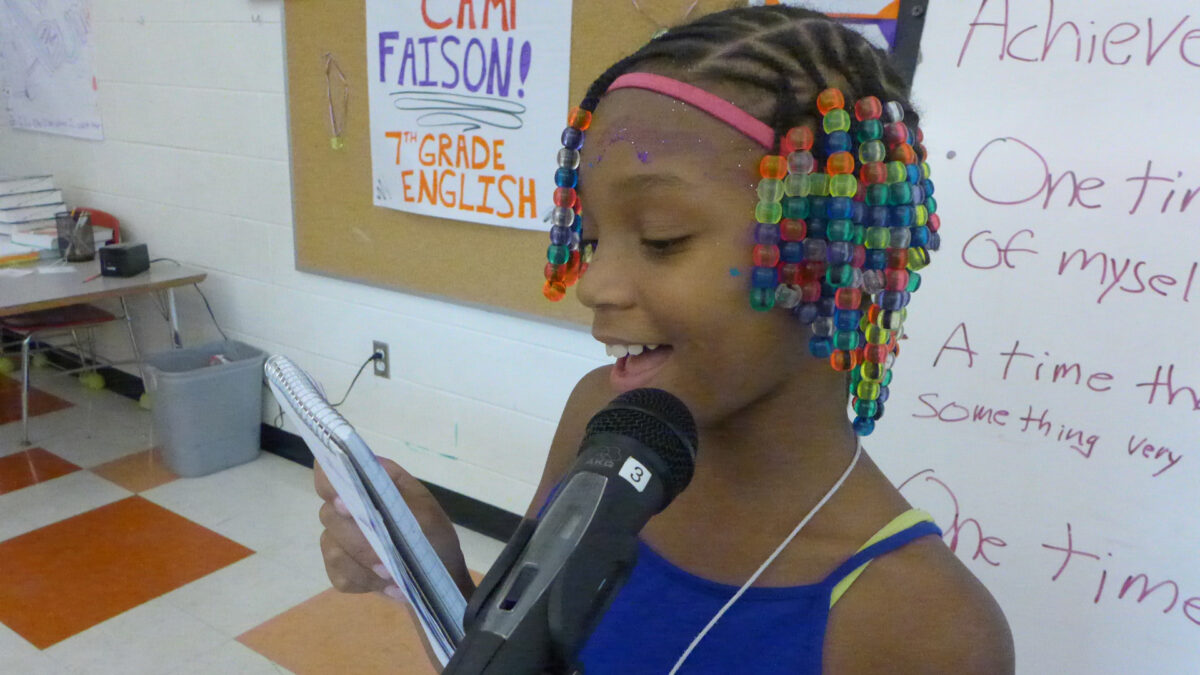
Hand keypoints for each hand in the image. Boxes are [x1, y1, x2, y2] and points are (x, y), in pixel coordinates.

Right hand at [315, 457, 474, 598]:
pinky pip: (339, 576)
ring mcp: (340, 538)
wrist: (440, 580)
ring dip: (364, 565)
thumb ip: (392, 500)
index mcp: (369, 484)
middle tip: (386, 558)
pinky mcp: (341, 569)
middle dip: (359, 540)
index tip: (344, 502)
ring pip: (332, 549)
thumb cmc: (434, 538)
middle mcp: (348, 506)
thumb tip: (354, 491)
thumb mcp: (426, 516)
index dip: (329, 483)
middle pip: (329, 515)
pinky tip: (388, 583)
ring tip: (393, 574)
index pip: (330, 472)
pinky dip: (365, 582)